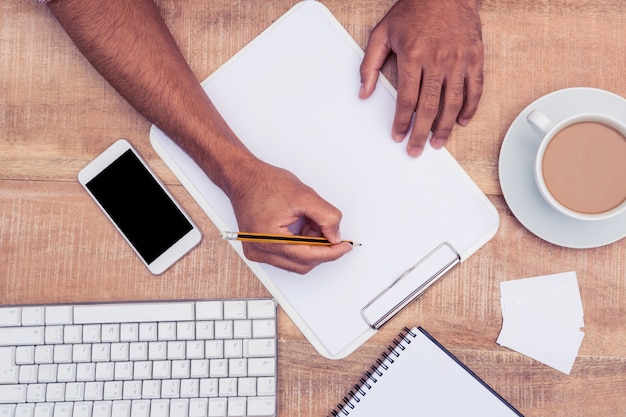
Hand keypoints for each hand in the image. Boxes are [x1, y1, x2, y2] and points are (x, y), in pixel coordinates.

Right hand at [226, 161, 352, 273]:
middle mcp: (259, 251)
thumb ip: (326, 217)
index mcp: (268, 240)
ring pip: (296, 261)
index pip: (308, 257)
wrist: (243, 177)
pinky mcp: (259, 248)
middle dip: (320, 248)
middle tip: (330, 229)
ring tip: (310, 221)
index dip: (331, 252)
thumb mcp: (304, 195)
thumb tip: (336, 236)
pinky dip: (299, 244)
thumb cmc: (264, 183)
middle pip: (303, 263)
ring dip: (309, 245)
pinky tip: (301, 226)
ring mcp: (257, 252)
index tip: (345, 246)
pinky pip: (287, 255)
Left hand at [359, 0, 483, 156]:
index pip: (406, 100)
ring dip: (444, 128)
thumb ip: (369, 64)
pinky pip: (474, 89)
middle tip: (416, 149)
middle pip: (428, 108)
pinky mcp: (474, 58)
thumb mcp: (382, 33)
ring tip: (437, 143)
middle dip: (420, 133)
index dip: (401, 122)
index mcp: (412, 56)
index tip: (397, 135)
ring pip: (452, 103)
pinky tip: (461, 122)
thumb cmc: (414, 9)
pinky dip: (469, 108)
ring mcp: (458, 60)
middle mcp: (437, 61)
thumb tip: (363, 92)